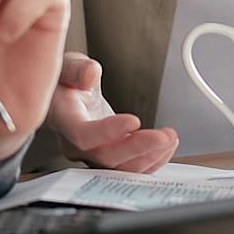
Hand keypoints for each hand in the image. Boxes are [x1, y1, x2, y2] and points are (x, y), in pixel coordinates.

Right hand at [48, 53, 177, 173]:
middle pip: (106, 157)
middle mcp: (75, 144)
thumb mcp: (67, 65)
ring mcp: (92, 155)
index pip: (83, 135)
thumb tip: (90, 74)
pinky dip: (151, 160)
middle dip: (140, 148)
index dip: (109, 132)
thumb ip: (77, 69)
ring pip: (121, 168)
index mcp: (63, 120)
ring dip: (150, 156)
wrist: (64, 96)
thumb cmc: (65, 82)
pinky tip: (166, 146)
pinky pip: (130, 167)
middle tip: (165, 136)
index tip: (134, 120)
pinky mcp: (108, 158)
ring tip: (170, 139)